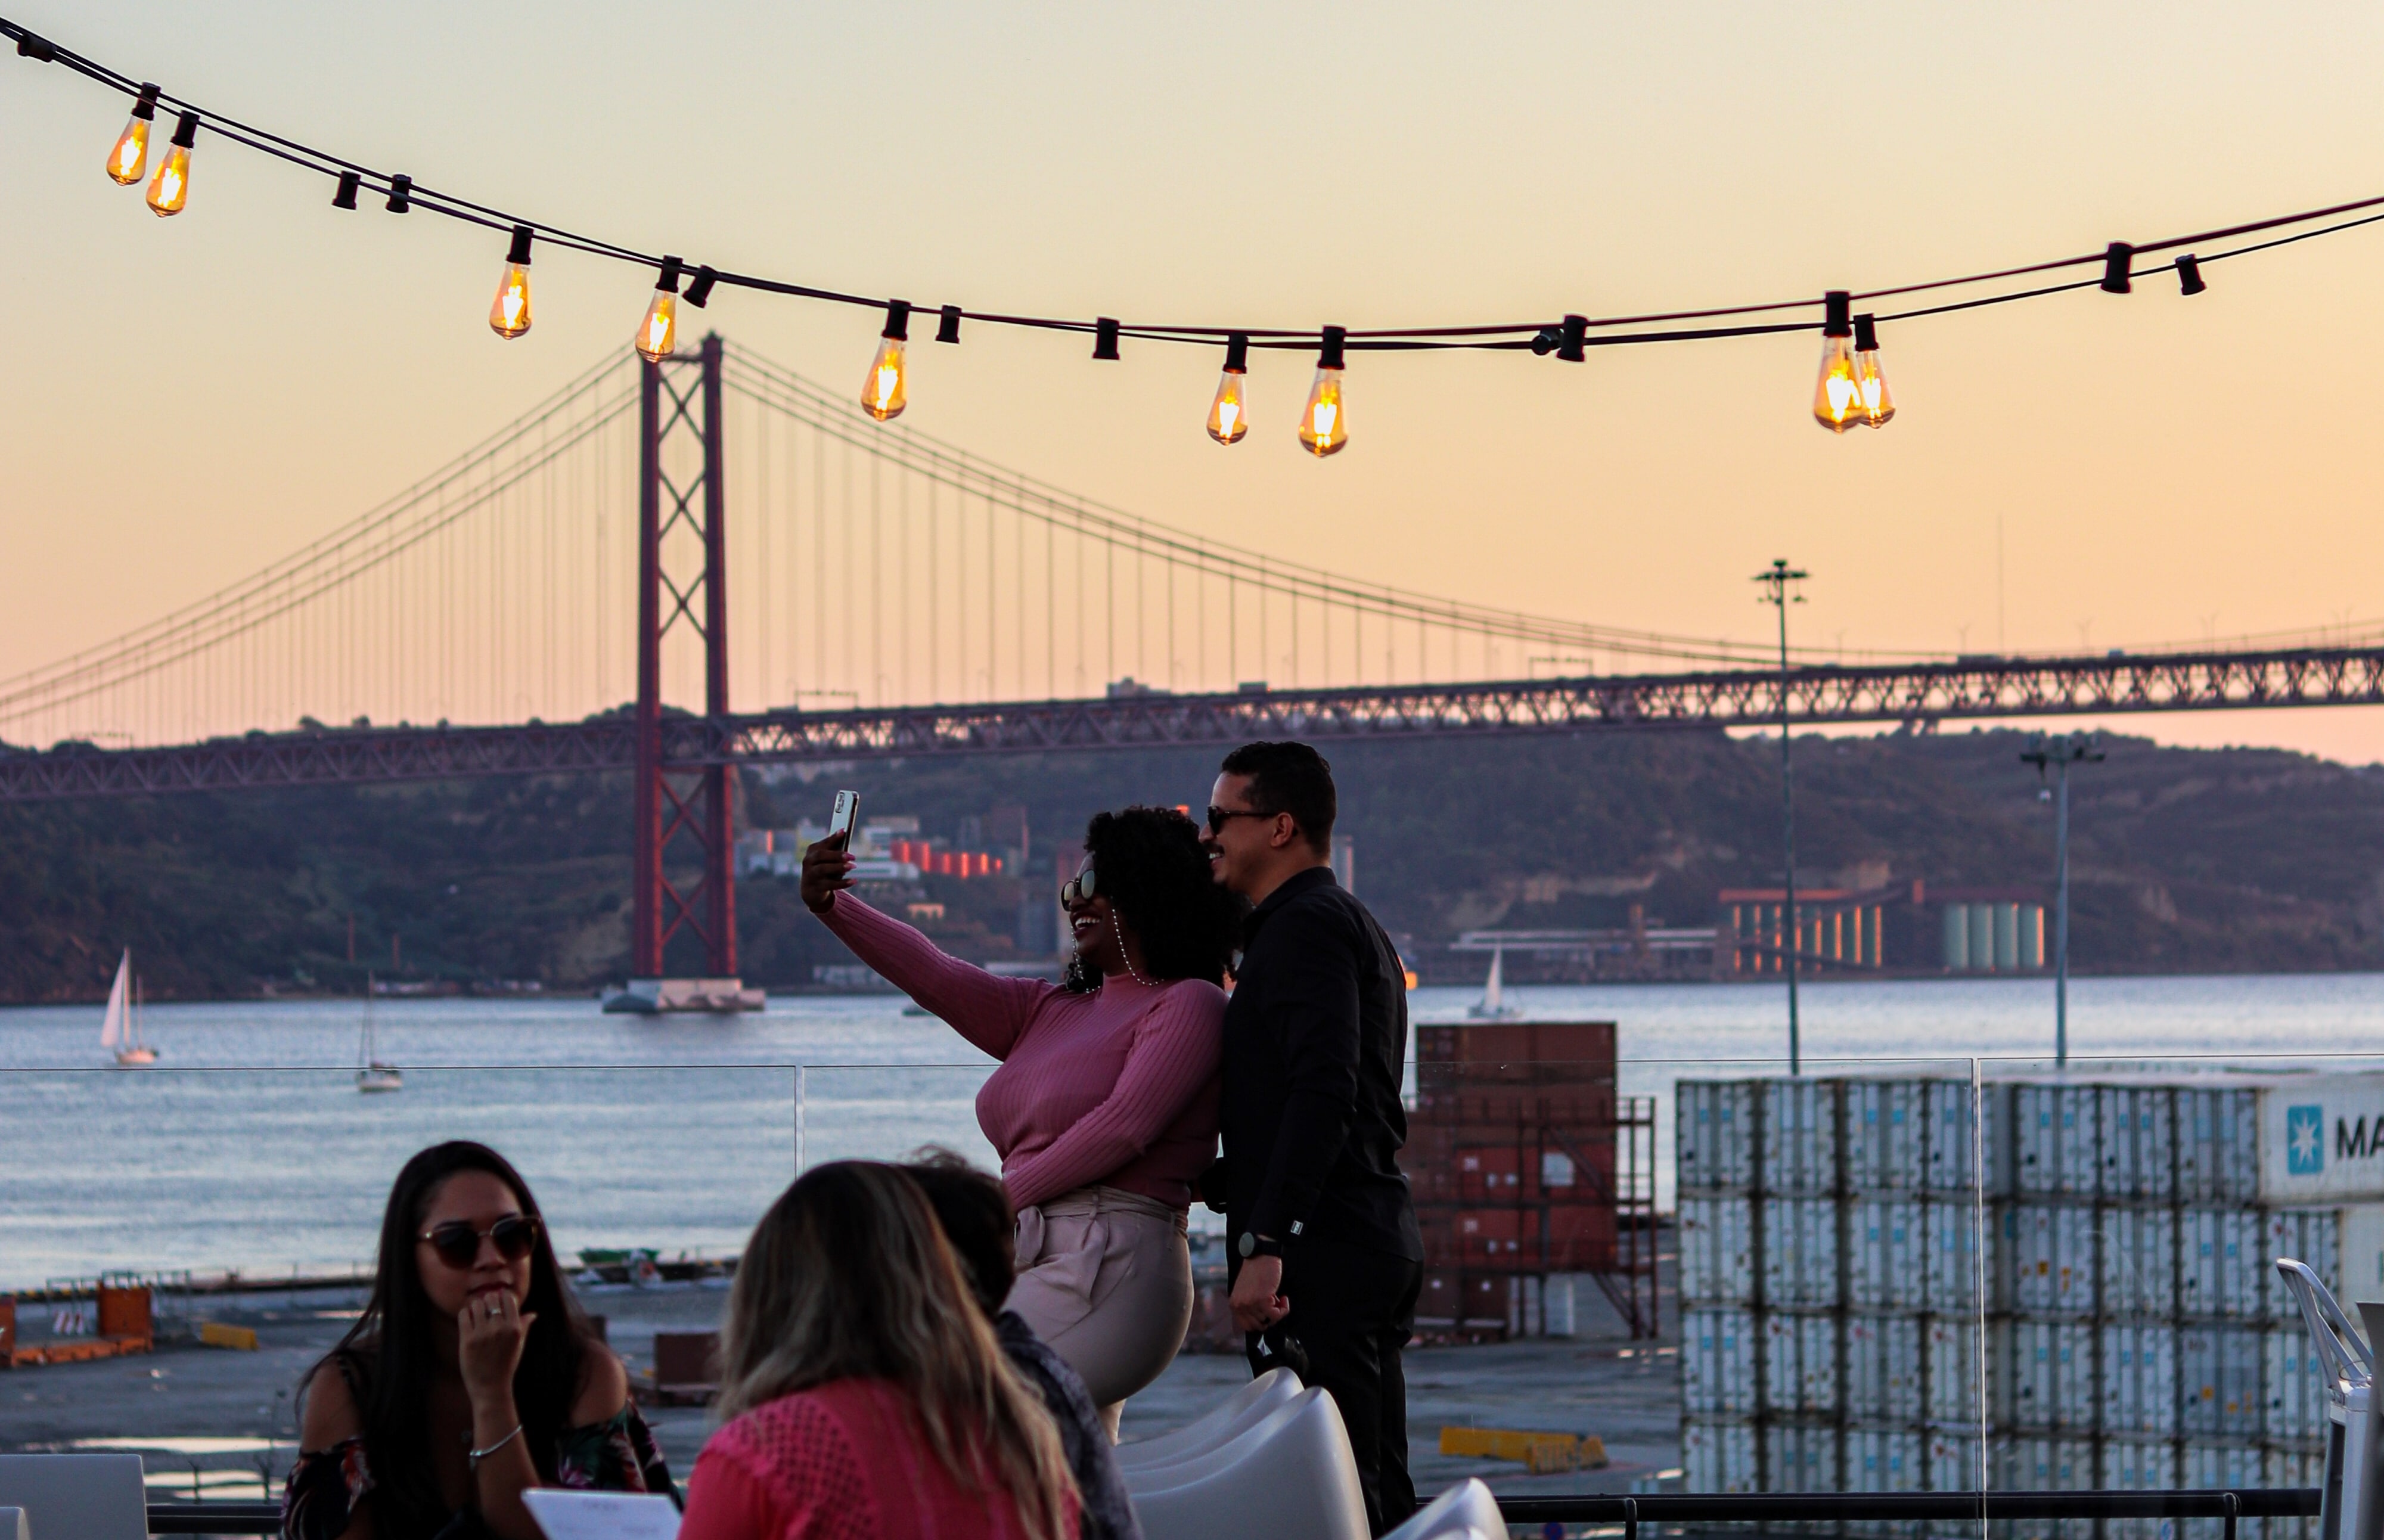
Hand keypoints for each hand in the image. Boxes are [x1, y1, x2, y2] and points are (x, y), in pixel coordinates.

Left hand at [457, 1289, 535, 1409]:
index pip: (508, 1297)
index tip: (499, 1303)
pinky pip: (463, 1315)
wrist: (490, 1387)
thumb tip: (532, 1314)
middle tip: (486, 1310)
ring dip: (476, 1307)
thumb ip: (524, 1326)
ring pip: (476, 1304)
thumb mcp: (519, 1346)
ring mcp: (482, 1334)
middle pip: (491, 1297)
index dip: (502, 1298)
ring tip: (477, 1316)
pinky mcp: (467, 1340)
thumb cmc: (506, 1366)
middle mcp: (499, 1329)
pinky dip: (465, 1315)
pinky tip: (468, 1322)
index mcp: (514, 1328)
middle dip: (488, 1301)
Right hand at [800, 832, 853, 914]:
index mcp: (812, 851)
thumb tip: (844, 835)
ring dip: (838, 867)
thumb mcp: (826, 860)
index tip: (844, 832)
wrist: (811, 892)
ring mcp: (810, 875)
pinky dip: (843, 883)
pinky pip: (830, 885)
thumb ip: (834, 849)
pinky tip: (854, 881)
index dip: (833, 838)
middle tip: (852, 856)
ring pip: (823, 869)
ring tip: (853, 866)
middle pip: (821, 855)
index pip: (823, 843)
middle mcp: (808, 862)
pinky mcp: (816, 888)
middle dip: (836, 855)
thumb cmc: (823, 869)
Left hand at [1230, 1254, 1288, 1332]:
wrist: (1262, 1255)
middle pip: (1259, 1326)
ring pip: (1269, 1321)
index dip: (1260, 1322)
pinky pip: (1277, 1315)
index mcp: (1234, 1304)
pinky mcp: (1263, 1300)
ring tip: (1277, 1297)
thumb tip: (1262, 1320)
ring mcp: (1251, 1304)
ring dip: (1277, 1310)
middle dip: (1269, 1318)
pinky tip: (1283, 1298)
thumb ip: (1249, 1306)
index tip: (1267, 1315)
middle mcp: (1240, 1306)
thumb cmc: (1256, 1270)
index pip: (1247, 1326)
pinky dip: (1284, 1309)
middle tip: (1274, 1305)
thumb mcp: (1246, 1291)